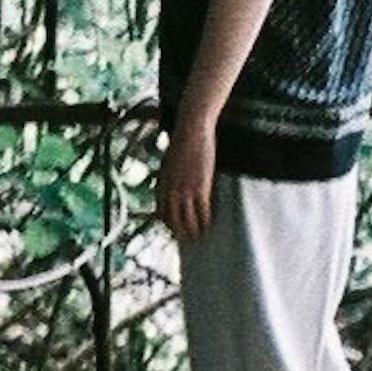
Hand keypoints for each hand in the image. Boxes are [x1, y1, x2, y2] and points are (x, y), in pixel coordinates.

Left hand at [159, 116, 218, 242]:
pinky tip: (210, 226)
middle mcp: (170, 191)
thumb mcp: (169, 162)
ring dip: (194, 231)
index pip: (162, 213)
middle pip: (173, 221)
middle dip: (181, 233)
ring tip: (200, 237)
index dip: (169, 224)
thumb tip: (172, 184)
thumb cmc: (182, 142)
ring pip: (188, 220)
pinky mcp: (200, 188)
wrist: (191, 130)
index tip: (176, 230)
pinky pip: (202, 212)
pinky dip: (205, 222)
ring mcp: (185, 190)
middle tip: (189, 240)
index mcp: (162, 184)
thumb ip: (169, 176)